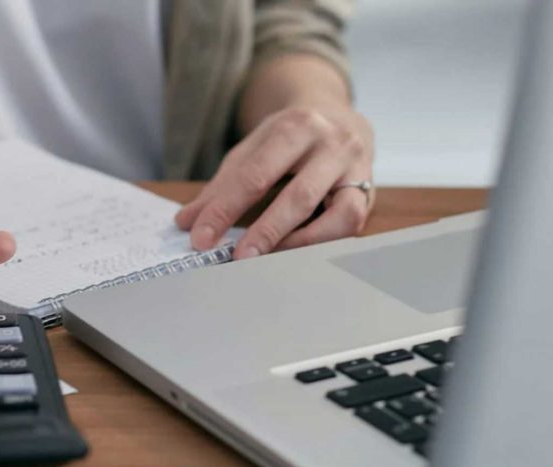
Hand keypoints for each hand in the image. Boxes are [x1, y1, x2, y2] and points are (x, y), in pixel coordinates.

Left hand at [175, 105, 374, 258]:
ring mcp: (356, 168)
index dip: (224, 210)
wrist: (337, 116)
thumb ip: (220, 187)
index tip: (200, 238)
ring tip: (266, 260)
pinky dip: (322, 241)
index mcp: (293, 127)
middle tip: (235, 257)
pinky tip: (293, 251)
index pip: (254, 175)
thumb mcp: (251, 151)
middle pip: (296, 195)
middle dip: (263, 231)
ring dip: (298, 242)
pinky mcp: (369, 190)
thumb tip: (186, 222)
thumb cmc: (288, 139)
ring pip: (336, 214)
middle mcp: (331, 144)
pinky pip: (351, 223)